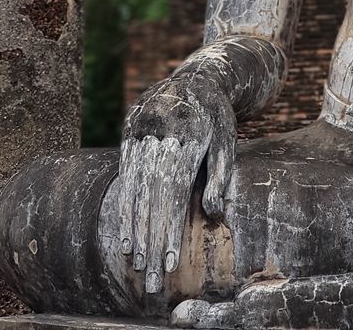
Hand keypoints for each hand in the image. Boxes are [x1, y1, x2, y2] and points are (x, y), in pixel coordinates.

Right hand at [118, 71, 236, 294]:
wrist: (200, 76)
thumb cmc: (218, 117)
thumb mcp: (227, 141)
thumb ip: (220, 176)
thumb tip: (214, 215)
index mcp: (190, 133)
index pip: (175, 190)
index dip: (170, 226)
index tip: (169, 261)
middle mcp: (162, 129)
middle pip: (153, 193)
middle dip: (151, 236)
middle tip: (150, 274)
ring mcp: (142, 128)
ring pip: (135, 185)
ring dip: (134, 226)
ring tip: (136, 262)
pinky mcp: (129, 128)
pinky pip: (125, 173)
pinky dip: (125, 205)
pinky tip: (126, 234)